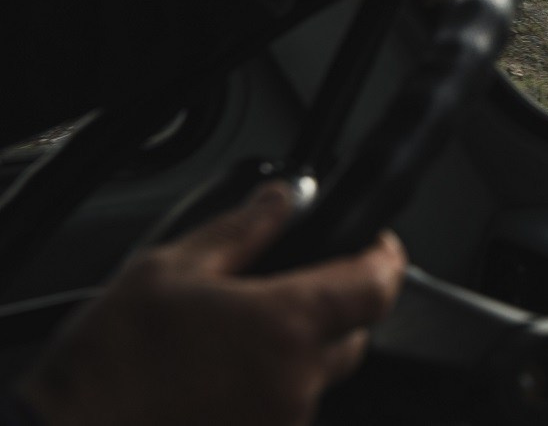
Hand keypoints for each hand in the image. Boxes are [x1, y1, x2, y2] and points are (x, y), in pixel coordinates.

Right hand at [14, 181, 404, 425]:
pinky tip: (221, 377)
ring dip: (294, 353)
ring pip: (316, 377)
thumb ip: (243, 228)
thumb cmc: (108, 361)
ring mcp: (280, 422)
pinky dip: (267, 389)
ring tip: (232, 340)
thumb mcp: (171, 268)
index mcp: (285, 326)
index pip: (378, 286)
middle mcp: (295, 381)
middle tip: (286, 290)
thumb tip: (283, 198)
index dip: (384, 258)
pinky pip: (284, 410)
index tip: (376, 244)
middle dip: (335, 306)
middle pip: (354, 334)